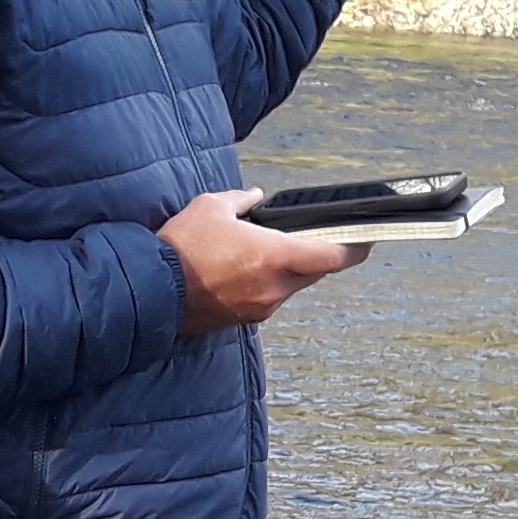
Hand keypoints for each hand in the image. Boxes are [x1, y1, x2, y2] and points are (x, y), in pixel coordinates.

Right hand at [162, 187, 365, 336]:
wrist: (152, 292)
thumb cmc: (181, 249)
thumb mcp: (211, 207)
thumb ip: (241, 200)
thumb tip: (255, 198)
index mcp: (274, 256)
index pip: (332, 257)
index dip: (355, 248)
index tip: (365, 240)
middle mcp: (275, 286)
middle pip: (314, 271)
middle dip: (313, 254)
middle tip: (304, 237)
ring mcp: (261, 307)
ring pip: (290, 285)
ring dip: (284, 269)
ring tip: (256, 251)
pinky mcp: (245, 319)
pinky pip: (267, 297)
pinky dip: (264, 283)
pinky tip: (240, 270)